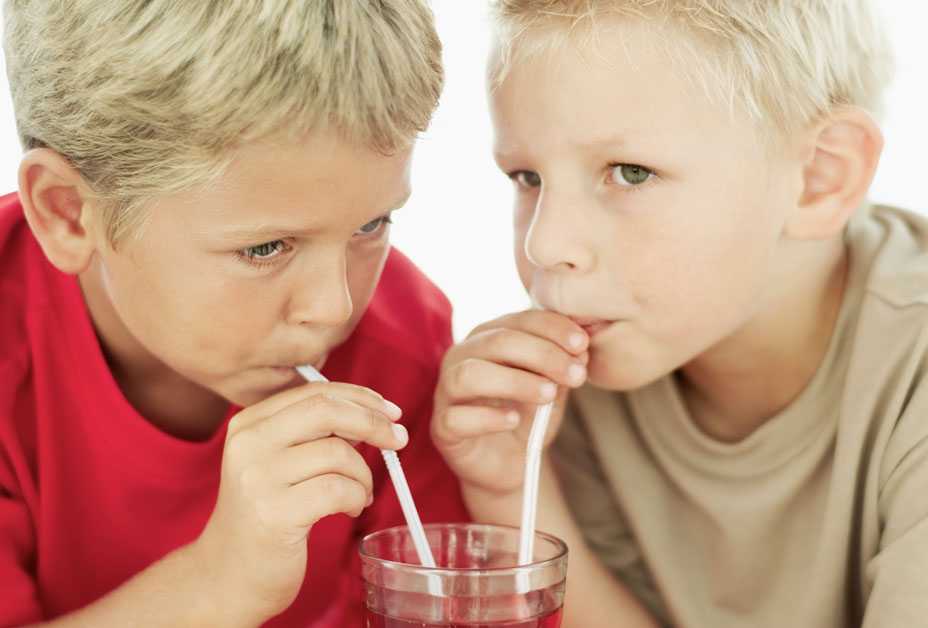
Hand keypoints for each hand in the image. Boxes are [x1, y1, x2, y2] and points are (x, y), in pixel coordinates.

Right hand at [191, 381, 407, 624]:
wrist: (227, 577)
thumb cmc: (265, 516)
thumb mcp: (277, 462)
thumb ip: (313, 433)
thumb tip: (373, 413)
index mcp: (249, 424)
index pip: (315, 392)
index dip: (360, 397)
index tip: (390, 411)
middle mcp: (248, 444)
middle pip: (327, 411)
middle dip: (373, 422)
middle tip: (398, 439)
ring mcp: (258, 479)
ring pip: (338, 453)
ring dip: (365, 474)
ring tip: (361, 493)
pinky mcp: (274, 514)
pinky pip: (338, 490)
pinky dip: (357, 497)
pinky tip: (351, 508)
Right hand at [432, 310, 588, 495]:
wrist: (511, 463)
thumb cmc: (528, 415)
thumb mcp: (552, 386)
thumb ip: (562, 366)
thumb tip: (581, 350)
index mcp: (489, 337)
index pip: (519, 320)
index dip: (552, 328)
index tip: (582, 345)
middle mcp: (463, 357)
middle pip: (496, 341)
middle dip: (542, 354)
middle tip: (575, 374)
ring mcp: (447, 391)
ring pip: (471, 374)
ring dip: (514, 381)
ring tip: (548, 395)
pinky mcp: (442, 427)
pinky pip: (456, 417)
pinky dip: (488, 417)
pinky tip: (514, 420)